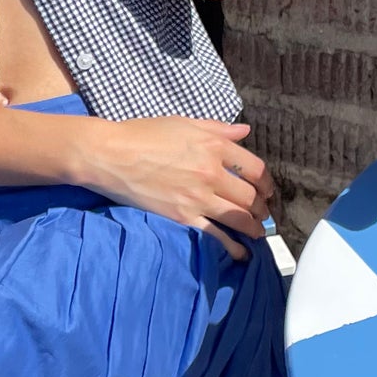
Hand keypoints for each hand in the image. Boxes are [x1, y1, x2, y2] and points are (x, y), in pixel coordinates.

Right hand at [81, 117, 268, 260]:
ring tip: (257, 231)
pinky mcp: (183, 216)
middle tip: (263, 213)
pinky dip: (233, 246)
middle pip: (251, 196)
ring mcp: (198, 197)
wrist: (110, 155)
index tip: (266, 190)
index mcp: (214, 146)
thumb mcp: (183, 123)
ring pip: (240, 217)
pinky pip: (215, 235)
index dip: (266, 182)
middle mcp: (211, 172)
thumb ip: (217, 128)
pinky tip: (242, 253)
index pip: (255, 168)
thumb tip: (244, 131)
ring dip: (254, 227)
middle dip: (262, 207)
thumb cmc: (141, 134)